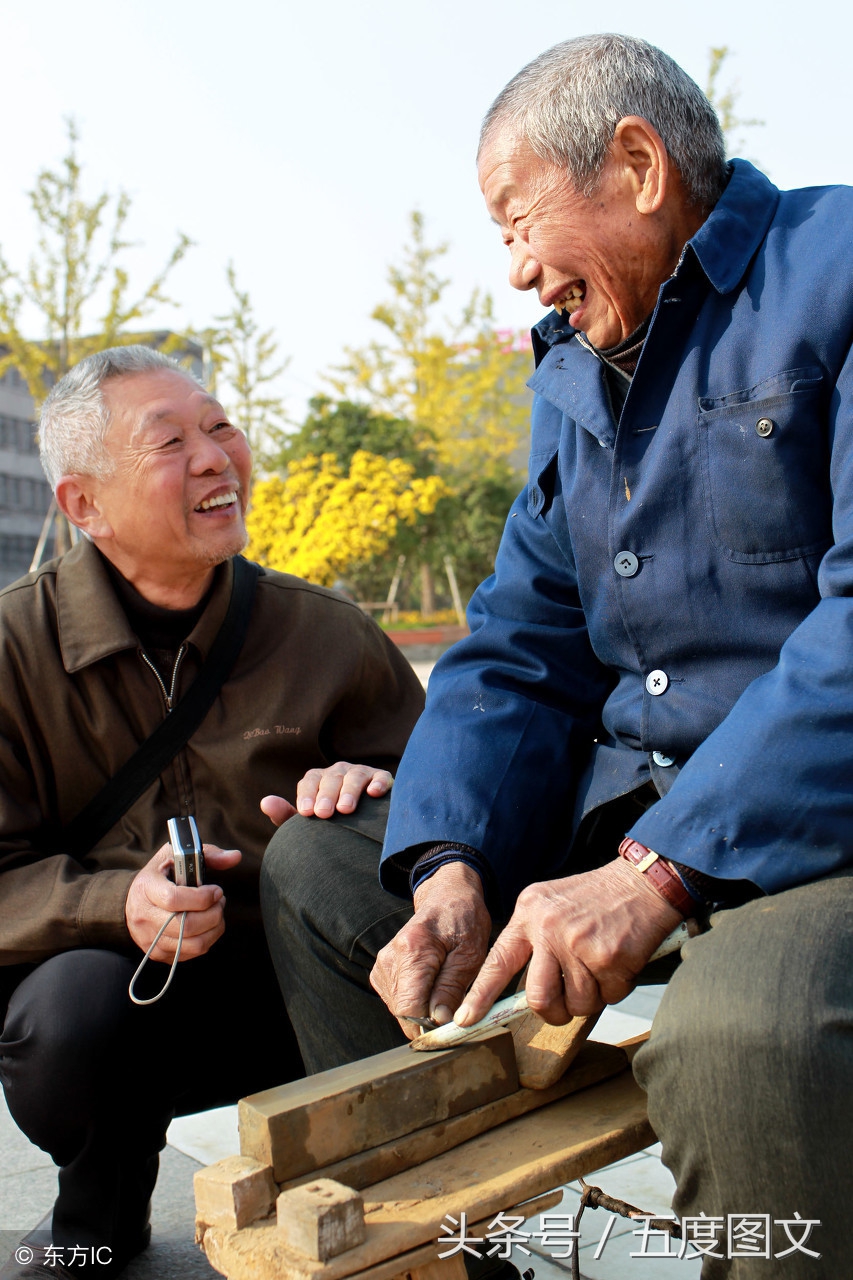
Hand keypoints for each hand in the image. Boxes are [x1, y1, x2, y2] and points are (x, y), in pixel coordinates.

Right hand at [125, 843, 241, 960]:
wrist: (133, 900)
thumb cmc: (161, 875)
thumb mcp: (177, 855)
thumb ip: (208, 854)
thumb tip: (235, 857)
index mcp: (146, 888)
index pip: (174, 899)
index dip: (202, 897)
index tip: (216, 891)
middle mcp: (144, 917)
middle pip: (187, 926)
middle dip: (214, 914)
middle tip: (219, 901)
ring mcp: (150, 939)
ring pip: (194, 943)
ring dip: (215, 928)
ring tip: (216, 912)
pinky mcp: (158, 953)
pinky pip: (192, 952)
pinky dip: (208, 938)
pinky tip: (207, 924)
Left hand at [260, 762, 392, 826]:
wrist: (360, 826)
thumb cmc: (329, 822)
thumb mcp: (308, 820)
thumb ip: (285, 814)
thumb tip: (264, 802)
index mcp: (318, 779)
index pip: (309, 781)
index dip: (307, 795)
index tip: (306, 813)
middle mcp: (338, 772)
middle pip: (331, 778)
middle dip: (327, 795)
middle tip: (324, 814)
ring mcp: (361, 773)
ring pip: (354, 776)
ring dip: (349, 791)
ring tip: (345, 809)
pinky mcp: (381, 778)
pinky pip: (381, 777)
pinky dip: (378, 783)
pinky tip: (375, 794)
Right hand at [370, 862, 490, 1037]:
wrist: (446, 899)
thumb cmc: (463, 922)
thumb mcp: (470, 953)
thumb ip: (452, 987)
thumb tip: (438, 1021)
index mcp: (412, 951)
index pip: (410, 1009)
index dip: (432, 1025)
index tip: (453, 1021)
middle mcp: (389, 959)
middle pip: (404, 1014)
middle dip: (430, 1019)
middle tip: (455, 1002)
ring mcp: (382, 966)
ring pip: (400, 1012)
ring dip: (424, 1011)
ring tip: (444, 987)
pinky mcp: (382, 973)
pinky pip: (398, 1003)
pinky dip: (417, 1003)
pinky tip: (432, 985)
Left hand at [455, 858, 681, 1027]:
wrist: (642, 883)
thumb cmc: (597, 899)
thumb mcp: (551, 904)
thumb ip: (533, 940)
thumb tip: (524, 990)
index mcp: (529, 914)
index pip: (497, 961)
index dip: (480, 995)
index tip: (464, 1019)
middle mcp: (549, 928)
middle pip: (539, 998)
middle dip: (554, 1011)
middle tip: (567, 1004)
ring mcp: (579, 944)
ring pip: (577, 1004)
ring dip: (590, 998)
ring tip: (599, 971)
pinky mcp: (609, 958)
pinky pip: (607, 998)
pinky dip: (614, 989)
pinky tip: (618, 964)